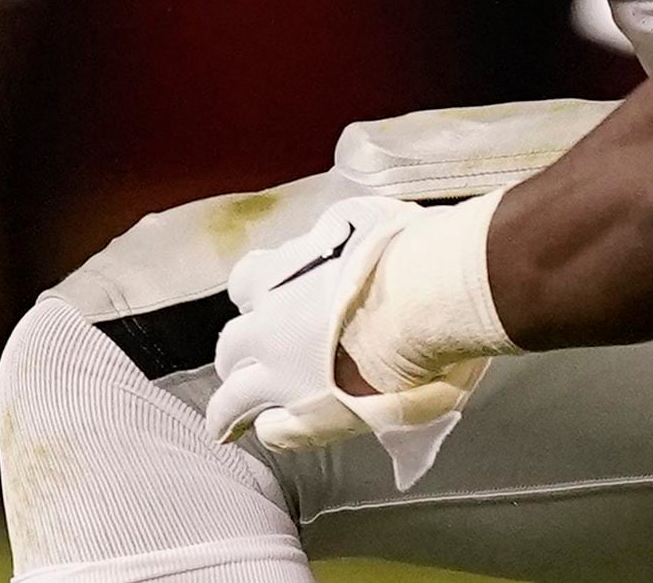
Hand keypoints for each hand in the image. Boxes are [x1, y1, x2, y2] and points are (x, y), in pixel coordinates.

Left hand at [207, 198, 481, 492]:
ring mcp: (281, 377)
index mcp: (277, 278)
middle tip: (250, 362)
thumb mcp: (363, 221)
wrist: (424, 302)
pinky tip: (275, 430)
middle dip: (240, 353)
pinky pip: (273, 432)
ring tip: (228, 424)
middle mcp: (268, 328)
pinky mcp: (305, 416)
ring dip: (229, 410)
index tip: (268, 295)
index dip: (256, 290)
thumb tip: (336, 232)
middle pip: (232, 345)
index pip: (245, 281)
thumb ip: (338, 233)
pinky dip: (272, 429)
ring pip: (231, 401)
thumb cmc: (403, 256)